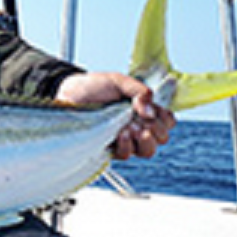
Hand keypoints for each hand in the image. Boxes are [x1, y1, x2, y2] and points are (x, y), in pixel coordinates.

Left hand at [56, 72, 175, 159]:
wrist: (69, 94)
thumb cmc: (93, 86)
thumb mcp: (118, 81)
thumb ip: (139, 91)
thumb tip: (151, 113)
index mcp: (143, 110)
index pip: (167, 122)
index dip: (165, 119)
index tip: (153, 111)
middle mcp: (137, 125)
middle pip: (161, 138)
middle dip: (156, 130)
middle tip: (141, 120)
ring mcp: (124, 138)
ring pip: (147, 151)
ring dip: (144, 140)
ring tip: (130, 128)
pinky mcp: (109, 147)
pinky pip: (126, 155)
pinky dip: (127, 145)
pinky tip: (120, 134)